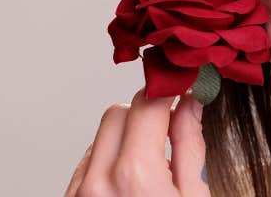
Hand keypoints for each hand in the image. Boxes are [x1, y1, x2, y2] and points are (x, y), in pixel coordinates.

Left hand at [63, 87, 209, 196]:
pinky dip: (108, 165)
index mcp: (136, 175)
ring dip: (124, 141)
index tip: (178, 85)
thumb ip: (190, 146)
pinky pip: (87, 164)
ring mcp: (79, 192)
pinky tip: (128, 187)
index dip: (166, 89)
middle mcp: (99, 180)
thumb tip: (190, 102)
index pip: (147, 104)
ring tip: (147, 174)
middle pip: (118, 112)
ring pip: (100, 137)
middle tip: (167, 135)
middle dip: (144, 115)